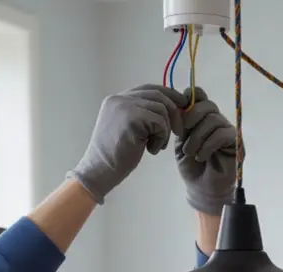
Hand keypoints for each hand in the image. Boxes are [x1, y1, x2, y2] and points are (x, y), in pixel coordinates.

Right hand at [69, 84, 186, 203]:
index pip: (149, 88)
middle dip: (174, 112)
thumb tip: (172, 107)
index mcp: (117, 99)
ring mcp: (123, 107)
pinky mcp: (131, 118)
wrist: (100, 171)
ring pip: (161, 109)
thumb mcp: (128, 128)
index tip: (182, 105)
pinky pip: (160, 122)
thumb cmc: (116, 156)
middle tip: (179, 131)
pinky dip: (161, 137)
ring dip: (166, 130)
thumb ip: (142, 114)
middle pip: (158, 95)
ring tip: (157, 146)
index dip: (168, 94)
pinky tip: (152, 150)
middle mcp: (119, 99)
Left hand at [173, 87, 237, 215]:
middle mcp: (216, 119)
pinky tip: (201, 157)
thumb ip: (181, 122)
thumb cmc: (190, 165)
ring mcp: (227, 130)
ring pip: (213, 119)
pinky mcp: (236, 142)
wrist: (201, 187)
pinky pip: (222, 134)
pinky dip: (208, 145)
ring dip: (197, 137)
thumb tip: (179, 104)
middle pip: (207, 105)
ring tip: (191, 152)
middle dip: (191, 118)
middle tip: (182, 136)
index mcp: (201, 116)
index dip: (189, 98)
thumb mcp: (180, 141)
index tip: (179, 112)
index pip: (199, 94)